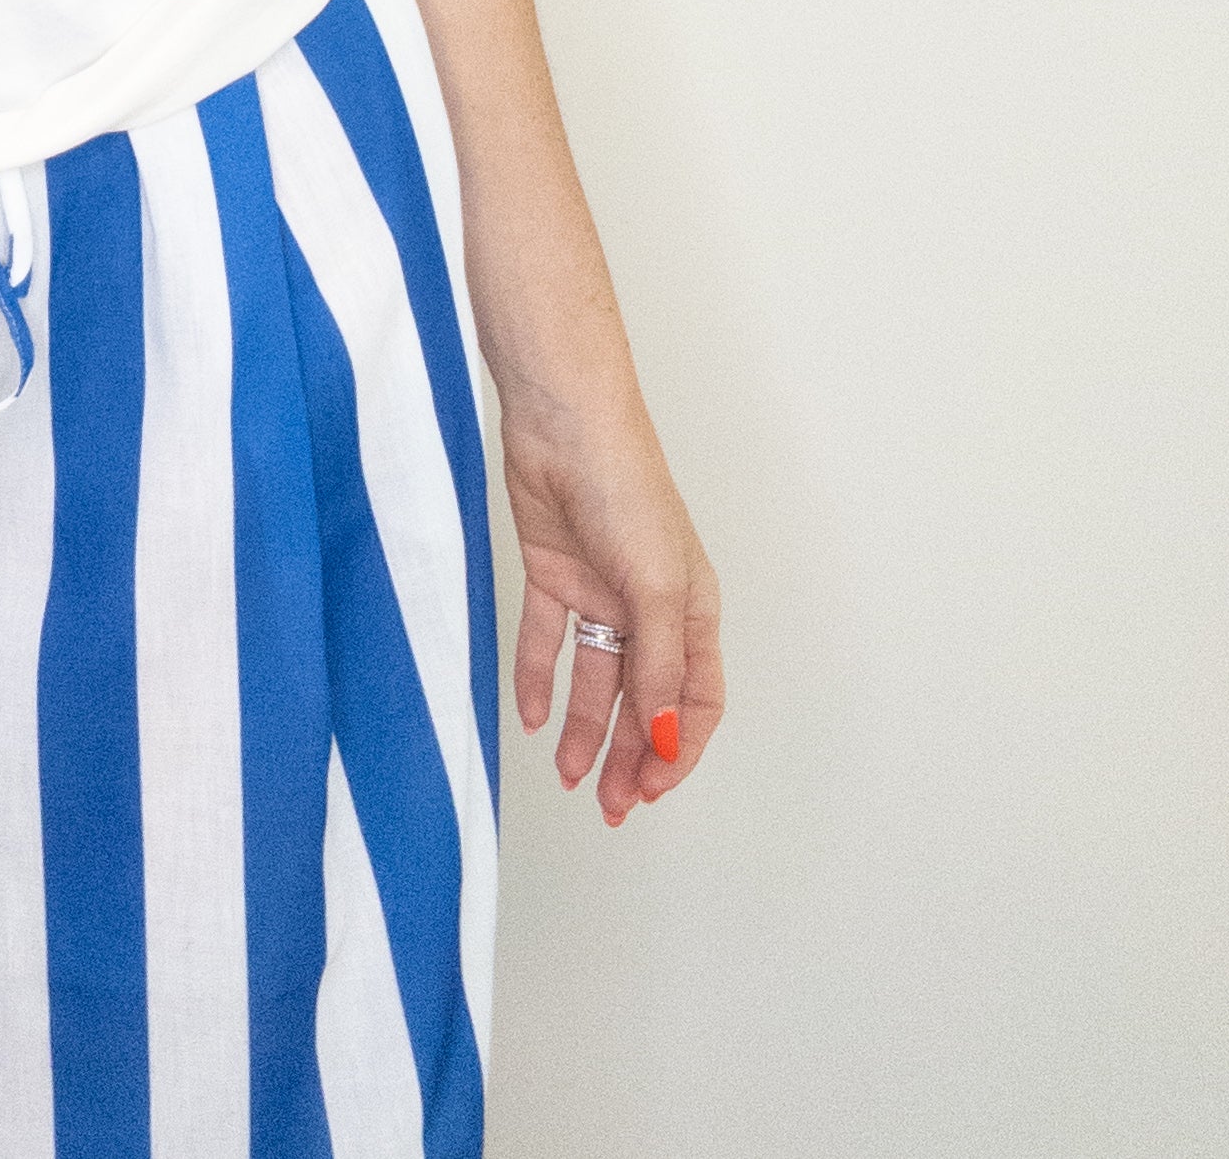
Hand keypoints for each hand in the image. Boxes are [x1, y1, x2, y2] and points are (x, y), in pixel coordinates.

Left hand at [501, 387, 721, 824]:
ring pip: (597, 680)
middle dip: (633, 756)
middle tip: (611, 806)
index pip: (697, 700)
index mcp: (692, 610)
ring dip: (587, 730)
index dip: (681, 751)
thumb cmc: (626, 487)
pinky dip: (537, 678)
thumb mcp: (655, 586)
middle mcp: (650, 608)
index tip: (652, 789)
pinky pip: (545, 641)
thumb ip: (659, 667)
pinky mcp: (553, 574)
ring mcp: (600, 592)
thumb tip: (667, 740)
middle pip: (646, 699)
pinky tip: (530, 716)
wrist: (561, 422)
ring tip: (569, 777)